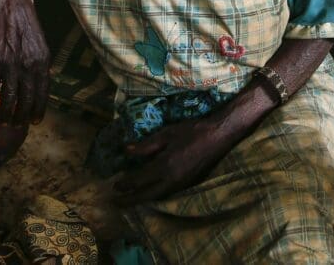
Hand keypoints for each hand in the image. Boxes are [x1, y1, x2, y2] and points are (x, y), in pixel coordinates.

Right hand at [0, 0, 48, 124]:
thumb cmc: (24, 18)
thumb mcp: (39, 40)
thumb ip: (38, 61)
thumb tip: (35, 81)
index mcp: (43, 60)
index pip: (43, 92)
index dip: (38, 109)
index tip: (34, 122)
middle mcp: (30, 64)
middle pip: (26, 98)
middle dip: (21, 116)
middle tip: (15, 125)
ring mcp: (11, 63)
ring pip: (8, 97)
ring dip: (4, 112)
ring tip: (1, 121)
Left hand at [113, 117, 233, 205]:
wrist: (218, 136)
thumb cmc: (192, 131)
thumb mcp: (167, 133)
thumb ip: (146, 145)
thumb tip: (126, 151)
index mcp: (164, 165)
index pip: (139, 179)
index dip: (125, 183)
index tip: (115, 185)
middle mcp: (171, 179)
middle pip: (146, 195)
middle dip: (130, 200)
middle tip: (116, 202)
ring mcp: (181, 184)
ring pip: (157, 197)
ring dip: (142, 200)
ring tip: (130, 200)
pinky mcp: (188, 184)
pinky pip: (167, 194)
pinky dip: (155, 196)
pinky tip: (150, 193)